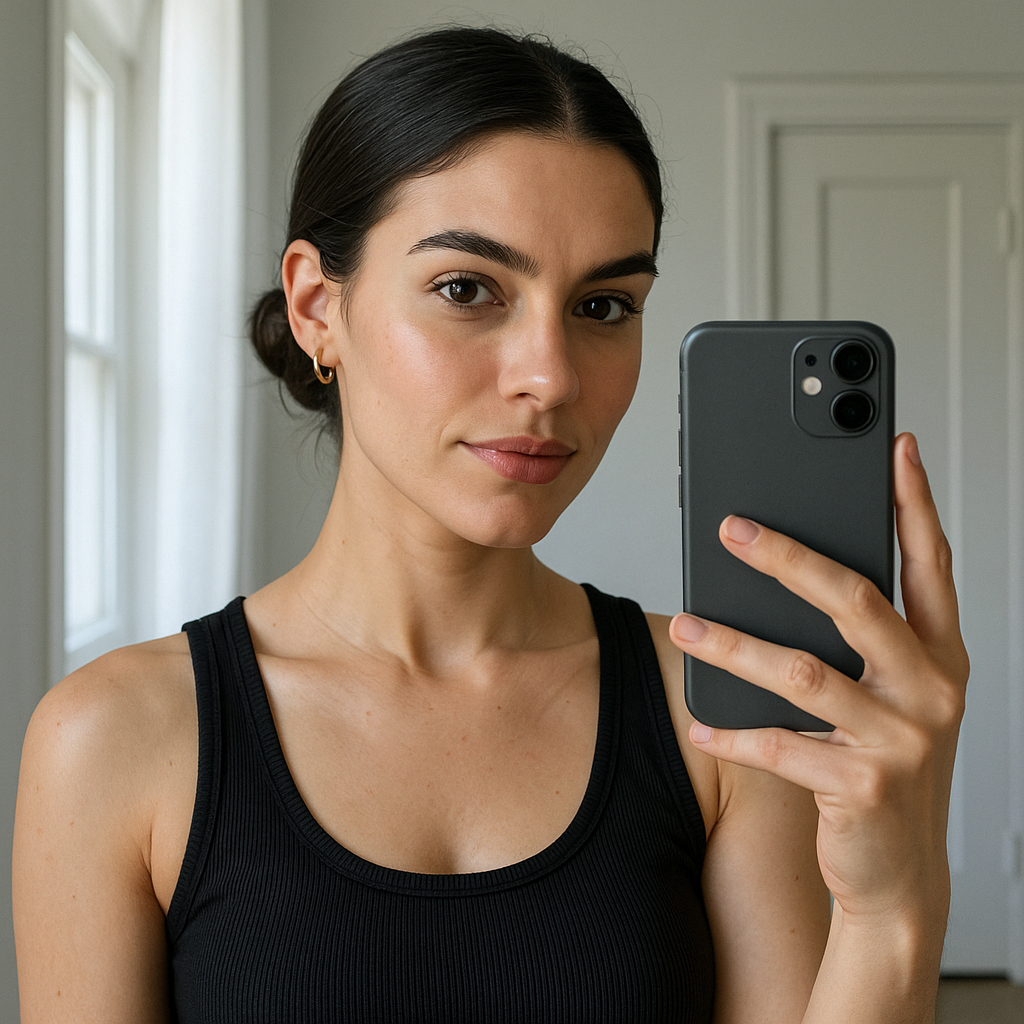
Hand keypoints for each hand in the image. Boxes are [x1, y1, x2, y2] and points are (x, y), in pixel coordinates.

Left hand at [670, 432, 967, 925]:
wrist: (899, 872)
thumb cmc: (885, 766)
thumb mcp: (890, 696)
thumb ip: (865, 639)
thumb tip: (793, 567)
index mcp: (940, 656)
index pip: (929, 564)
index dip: (913, 504)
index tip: (892, 448)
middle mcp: (931, 690)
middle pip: (856, 601)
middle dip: (789, 558)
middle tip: (731, 529)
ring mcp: (901, 741)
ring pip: (802, 673)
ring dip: (733, 646)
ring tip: (685, 624)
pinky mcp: (861, 787)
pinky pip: (779, 747)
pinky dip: (732, 733)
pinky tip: (699, 722)